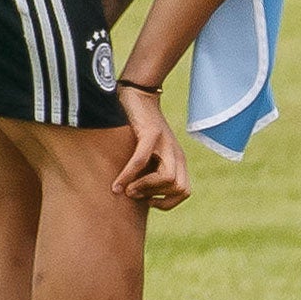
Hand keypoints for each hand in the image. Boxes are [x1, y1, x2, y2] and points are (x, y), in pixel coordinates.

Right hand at [112, 85, 189, 208]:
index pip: (184, 191)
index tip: (148, 202)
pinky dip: (128, 176)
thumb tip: (135, 197)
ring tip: (126, 190)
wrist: (138, 97)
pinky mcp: (151, 134)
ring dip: (144, 189)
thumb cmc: (139, 130)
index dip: (167, 202)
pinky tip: (116, 185)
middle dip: (156, 197)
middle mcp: (175, 153)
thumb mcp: (150, 154)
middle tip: (134, 194)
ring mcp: (165, 144)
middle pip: (178, 188)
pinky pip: (141, 162)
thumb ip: (149, 172)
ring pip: (167, 178)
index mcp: (178, 160)